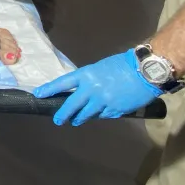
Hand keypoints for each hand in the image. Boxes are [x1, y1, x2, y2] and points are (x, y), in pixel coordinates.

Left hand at [33, 49, 160, 125]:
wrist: (146, 71)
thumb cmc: (124, 64)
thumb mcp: (102, 67)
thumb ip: (91, 79)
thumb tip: (85, 90)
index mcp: (87, 75)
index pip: (63, 82)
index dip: (49, 89)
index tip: (38, 94)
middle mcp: (92, 90)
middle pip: (72, 105)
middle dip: (63, 114)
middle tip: (58, 120)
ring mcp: (103, 102)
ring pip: (88, 114)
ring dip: (81, 118)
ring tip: (76, 121)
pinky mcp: (115, 110)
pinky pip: (104, 115)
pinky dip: (101, 115)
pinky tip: (100, 114)